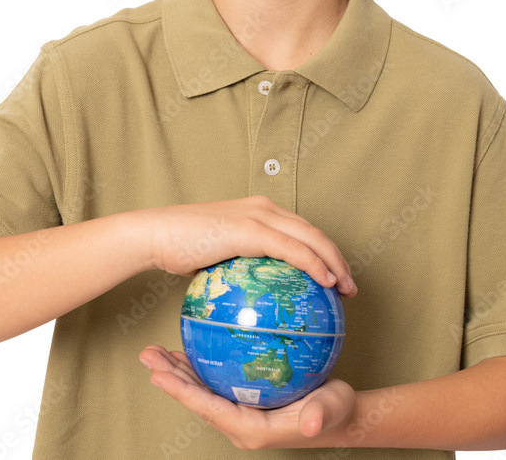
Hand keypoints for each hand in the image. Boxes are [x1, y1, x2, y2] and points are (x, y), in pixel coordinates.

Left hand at [139, 345, 357, 450]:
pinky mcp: (245, 398)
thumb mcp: (330, 409)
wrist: (340, 414)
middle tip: (147, 355)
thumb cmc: (334, 411)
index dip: (182, 391)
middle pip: (196, 398)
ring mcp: (240, 410)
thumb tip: (312, 422)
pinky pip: (216, 380)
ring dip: (177, 371)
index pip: (208, 408)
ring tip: (155, 351)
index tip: (158, 374)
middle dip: (169, 378)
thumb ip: (318, 415)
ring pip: (202, 389)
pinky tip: (192, 343)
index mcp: (251, 428)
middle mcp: (239, 422)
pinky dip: (199, 363)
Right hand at [145, 196, 356, 296]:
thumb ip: (239, 267)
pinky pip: (294, 250)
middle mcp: (264, 208)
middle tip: (350, 287)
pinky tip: (326, 283)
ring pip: (311, 238)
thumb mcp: (216, 257)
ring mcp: (259, 215)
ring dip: (334, 263)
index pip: (301, 230)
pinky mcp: (251, 229)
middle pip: (314, 232)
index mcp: (258, 212)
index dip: (324, 252)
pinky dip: (315, 265)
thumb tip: (251, 298)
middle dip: (337, 258)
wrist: (156, 235)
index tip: (335, 278)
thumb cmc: (179, 249)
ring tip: (346, 289)